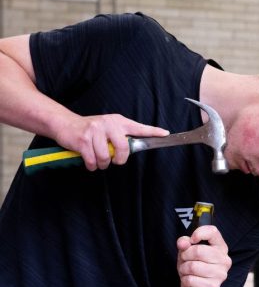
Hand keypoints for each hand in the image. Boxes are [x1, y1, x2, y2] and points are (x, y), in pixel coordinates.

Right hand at [54, 113, 168, 170]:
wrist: (65, 124)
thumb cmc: (90, 130)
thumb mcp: (108, 128)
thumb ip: (120, 136)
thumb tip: (133, 149)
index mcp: (117, 121)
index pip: (139, 127)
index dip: (153, 131)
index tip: (165, 133)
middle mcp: (108, 124)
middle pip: (123, 148)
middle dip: (119, 159)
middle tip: (113, 160)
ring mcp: (95, 131)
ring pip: (106, 158)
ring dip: (102, 164)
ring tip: (97, 158)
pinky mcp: (83, 140)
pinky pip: (93, 161)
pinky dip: (92, 165)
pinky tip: (88, 160)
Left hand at [176, 225, 230, 286]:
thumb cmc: (193, 266)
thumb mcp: (187, 251)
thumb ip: (184, 243)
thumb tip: (183, 243)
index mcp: (220, 247)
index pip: (212, 232)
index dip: (199, 233)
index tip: (192, 240)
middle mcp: (224, 259)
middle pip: (198, 251)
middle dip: (185, 256)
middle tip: (185, 261)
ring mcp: (221, 274)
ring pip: (192, 266)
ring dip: (183, 269)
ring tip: (186, 272)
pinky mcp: (214, 286)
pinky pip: (191, 280)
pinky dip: (185, 281)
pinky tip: (189, 282)